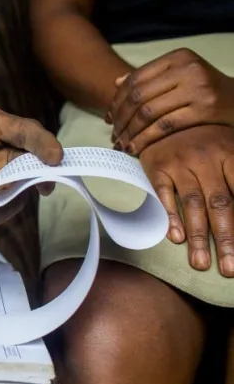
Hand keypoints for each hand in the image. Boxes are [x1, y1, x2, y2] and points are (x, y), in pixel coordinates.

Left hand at [108, 48, 233, 153]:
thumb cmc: (206, 91)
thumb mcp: (181, 76)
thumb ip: (151, 78)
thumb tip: (117, 83)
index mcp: (178, 57)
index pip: (135, 79)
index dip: (116, 101)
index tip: (108, 118)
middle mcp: (187, 69)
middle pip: (138, 97)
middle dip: (120, 119)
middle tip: (113, 135)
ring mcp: (197, 88)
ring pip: (148, 113)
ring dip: (129, 132)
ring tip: (121, 144)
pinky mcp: (204, 109)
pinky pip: (164, 126)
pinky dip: (145, 139)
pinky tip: (135, 148)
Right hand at [139, 125, 233, 276]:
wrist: (166, 115)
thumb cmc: (205, 137)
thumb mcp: (230, 149)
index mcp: (231, 154)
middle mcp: (207, 159)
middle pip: (221, 205)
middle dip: (227, 240)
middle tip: (229, 268)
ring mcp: (181, 164)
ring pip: (193, 204)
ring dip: (198, 237)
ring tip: (201, 264)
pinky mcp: (157, 167)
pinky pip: (164, 195)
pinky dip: (170, 216)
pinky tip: (175, 237)